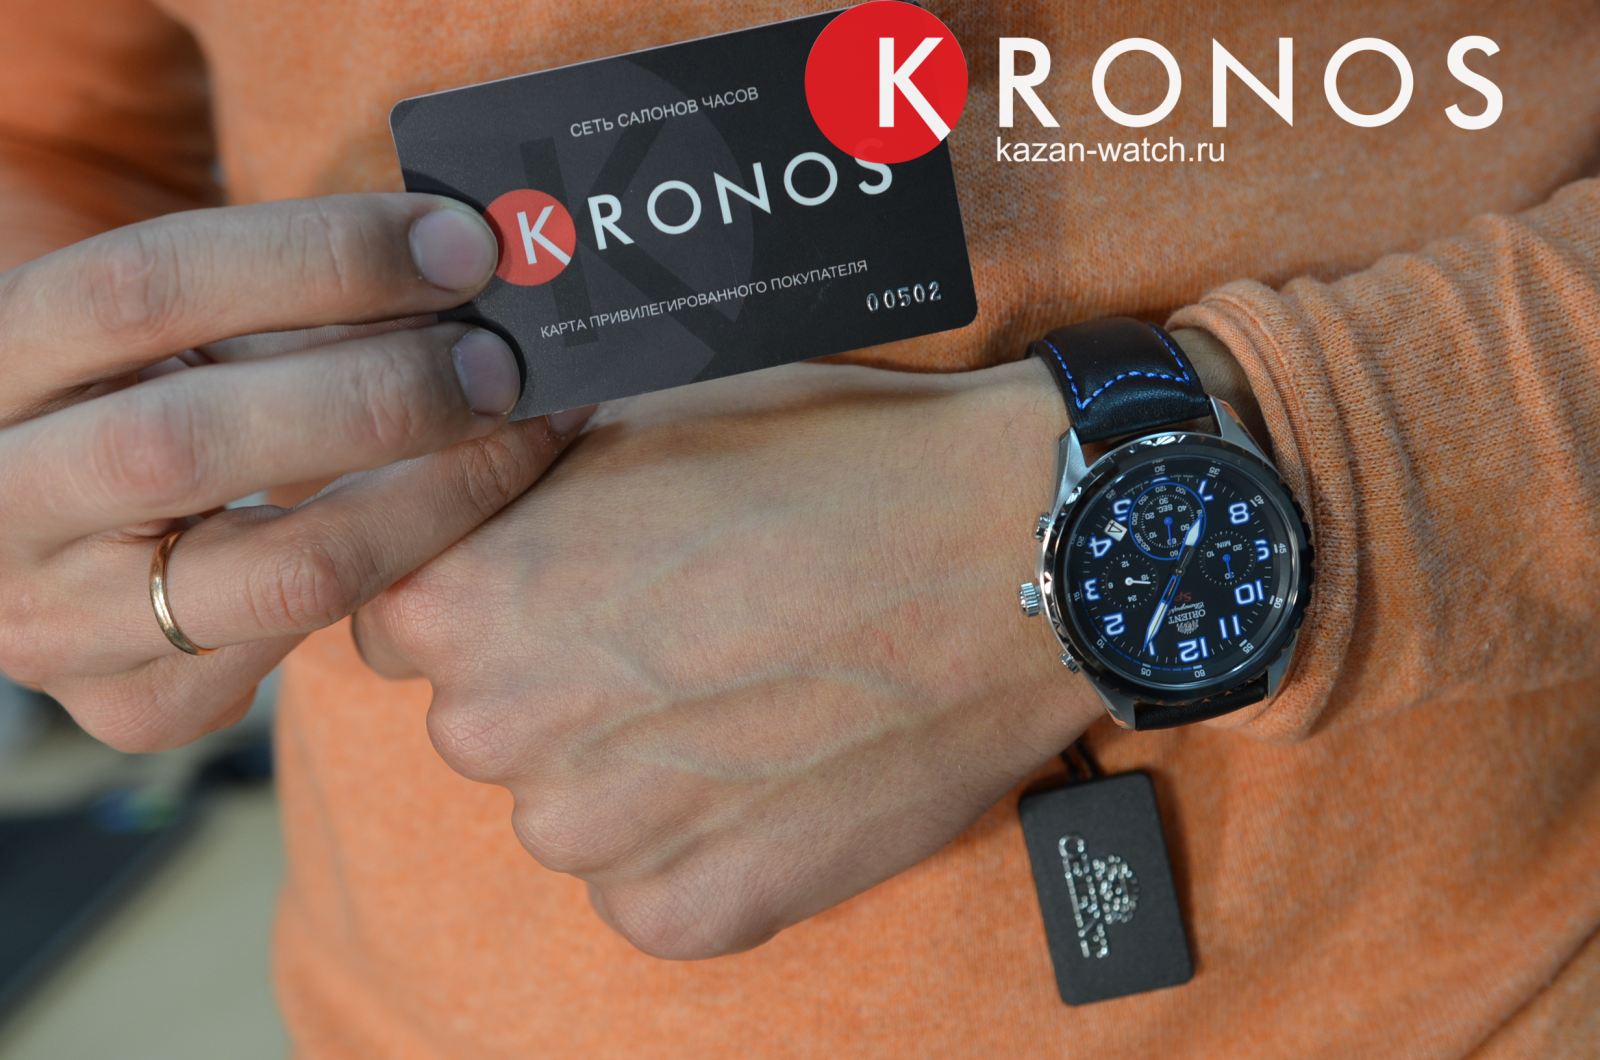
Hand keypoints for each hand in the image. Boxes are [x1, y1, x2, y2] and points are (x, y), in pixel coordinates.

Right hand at [0, 193, 588, 751]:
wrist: (34, 537)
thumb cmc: (136, 398)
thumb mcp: (165, 336)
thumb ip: (280, 302)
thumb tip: (463, 261)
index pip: (144, 288)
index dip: (319, 258)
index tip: (458, 245)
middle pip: (196, 443)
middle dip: (383, 393)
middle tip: (502, 362)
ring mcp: (54, 624)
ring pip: (288, 574)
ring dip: (435, 498)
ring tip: (520, 435)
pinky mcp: (135, 707)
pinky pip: (308, 647)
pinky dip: (409, 571)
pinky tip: (470, 524)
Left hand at [353, 360, 1103, 958]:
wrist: (1011, 553)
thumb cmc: (836, 460)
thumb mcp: (648, 408)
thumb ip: (522, 468)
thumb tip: (470, 470)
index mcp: (468, 600)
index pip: (398, 618)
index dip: (487, 587)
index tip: (566, 574)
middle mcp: (503, 731)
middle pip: (482, 718)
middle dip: (553, 679)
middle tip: (679, 626)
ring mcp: (599, 835)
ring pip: (569, 808)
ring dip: (629, 765)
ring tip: (745, 689)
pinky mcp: (695, 910)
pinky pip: (648, 886)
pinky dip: (700, 838)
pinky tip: (776, 761)